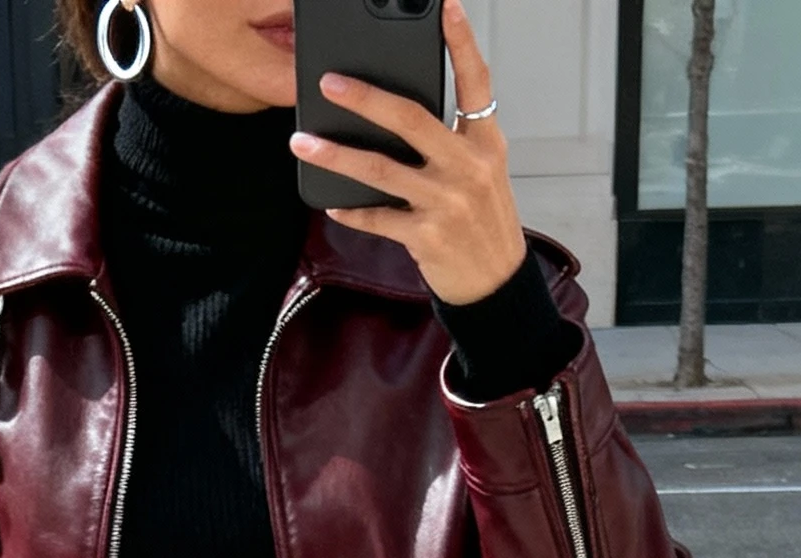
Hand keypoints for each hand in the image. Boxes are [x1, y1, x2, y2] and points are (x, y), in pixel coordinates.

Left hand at [289, 0, 524, 307]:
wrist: (496, 285)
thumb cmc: (483, 223)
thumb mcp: (483, 172)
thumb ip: (453, 140)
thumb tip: (400, 114)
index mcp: (486, 143)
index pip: (476, 83)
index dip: (461, 43)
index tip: (447, 7)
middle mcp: (468, 168)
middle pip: (411, 119)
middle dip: (365, 98)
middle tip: (330, 82)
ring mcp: (447, 203)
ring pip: (381, 169)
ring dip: (336, 155)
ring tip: (304, 142)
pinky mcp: (427, 237)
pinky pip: (378, 218)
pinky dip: (352, 211)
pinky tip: (331, 203)